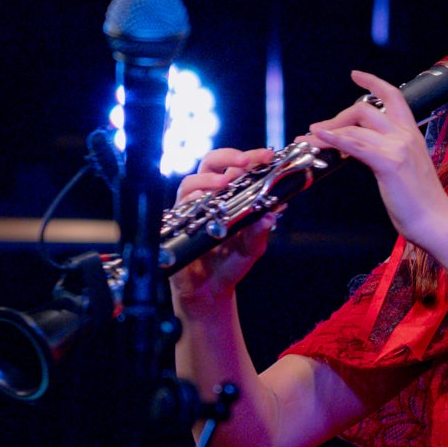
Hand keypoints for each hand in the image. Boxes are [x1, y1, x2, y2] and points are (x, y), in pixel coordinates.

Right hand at [168, 147, 280, 306]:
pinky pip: (178, 208)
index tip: (268, 156)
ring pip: (190, 182)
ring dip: (207, 179)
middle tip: (244, 162)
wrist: (209, 290)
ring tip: (223, 182)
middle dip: (227, 157)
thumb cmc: (231, 263)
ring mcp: (190, 209)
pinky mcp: (176, 225)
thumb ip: (260, 232)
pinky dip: (189, 202)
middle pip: (211, 163)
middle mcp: (208, 197)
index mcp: (229, 195)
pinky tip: (200, 203)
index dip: (252, 158)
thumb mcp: (252, 248)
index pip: (238, 167)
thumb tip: (271, 215)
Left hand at [306, 71, 447, 247]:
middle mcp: (405, 135)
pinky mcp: (389, 163)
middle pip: (365, 110)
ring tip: (309, 138)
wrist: (436, 221)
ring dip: (327, 131)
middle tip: (319, 132)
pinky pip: (355, 144)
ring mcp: (397, 147)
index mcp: (411, 134)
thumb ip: (387, 152)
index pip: (393, 97)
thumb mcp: (406, 168)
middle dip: (337, 118)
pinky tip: (320, 138)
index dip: (373, 83)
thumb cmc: (421, 202)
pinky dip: (334, 138)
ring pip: (355, 127)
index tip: (356, 75)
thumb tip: (362, 148)